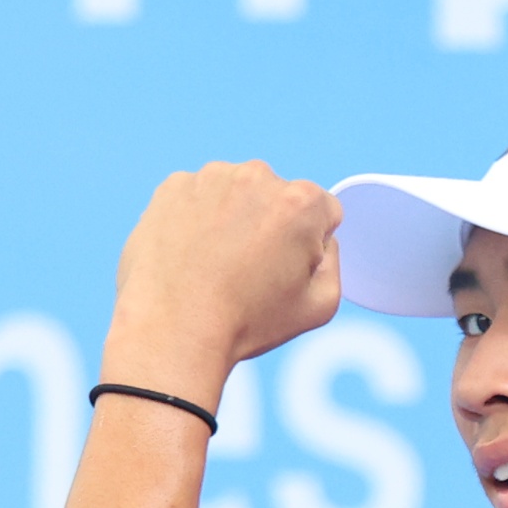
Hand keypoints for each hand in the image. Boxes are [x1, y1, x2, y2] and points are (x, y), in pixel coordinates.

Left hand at [103, 159, 341, 398]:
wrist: (173, 331)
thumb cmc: (247, 323)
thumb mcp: (319, 306)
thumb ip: (333, 260)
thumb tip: (319, 238)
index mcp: (302, 203)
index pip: (323, 211)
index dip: (309, 245)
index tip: (283, 270)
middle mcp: (258, 176)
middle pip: (277, 196)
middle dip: (270, 224)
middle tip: (247, 271)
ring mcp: (211, 178)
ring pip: (235, 193)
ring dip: (232, 218)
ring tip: (215, 265)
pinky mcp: (173, 187)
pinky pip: (197, 197)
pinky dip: (196, 219)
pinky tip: (190, 255)